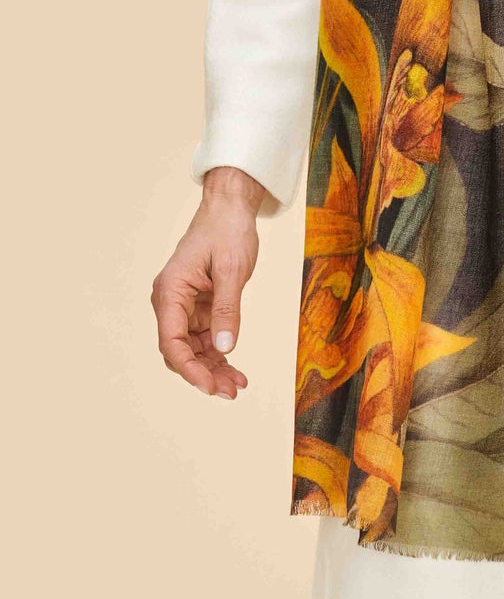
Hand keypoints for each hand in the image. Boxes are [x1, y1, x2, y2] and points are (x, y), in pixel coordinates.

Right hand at [151, 166, 263, 398]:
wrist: (231, 207)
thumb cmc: (228, 230)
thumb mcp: (232, 270)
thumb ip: (227, 310)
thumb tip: (224, 349)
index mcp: (170, 292)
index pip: (172, 343)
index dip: (190, 370)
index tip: (211, 387)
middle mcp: (171, 301)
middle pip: (181, 351)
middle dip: (204, 373)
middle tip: (232, 391)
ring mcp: (185, 305)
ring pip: (193, 348)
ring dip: (213, 367)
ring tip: (238, 384)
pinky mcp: (199, 305)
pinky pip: (205, 337)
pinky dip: (219, 352)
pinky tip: (235, 367)